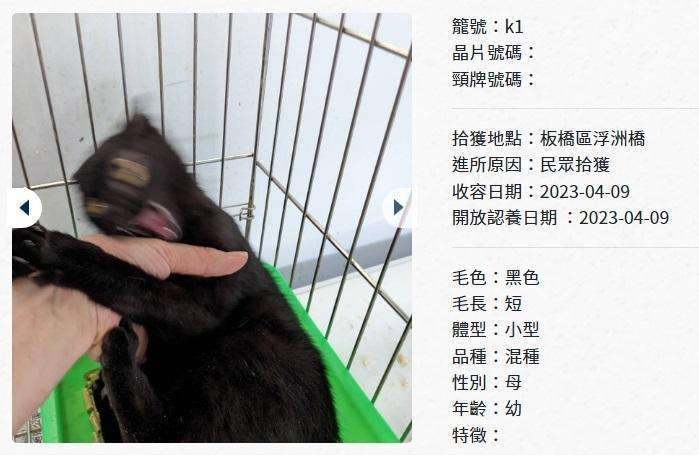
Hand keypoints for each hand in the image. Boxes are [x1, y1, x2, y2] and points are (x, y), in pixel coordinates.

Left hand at [80, 235, 247, 360]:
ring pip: (174, 322)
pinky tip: (198, 340)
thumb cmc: (117, 267)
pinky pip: (163, 344)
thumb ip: (201, 259)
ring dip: (188, 323)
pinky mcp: (138, 342)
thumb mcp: (164, 254)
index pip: (183, 269)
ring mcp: (140, 316)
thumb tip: (243, 259)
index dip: (205, 274)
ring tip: (223, 323)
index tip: (232, 278)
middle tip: (234, 304)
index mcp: (146, 264)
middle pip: (181, 298)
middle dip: (200, 301)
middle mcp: (143, 289)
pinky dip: (173, 342)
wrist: (80, 306)